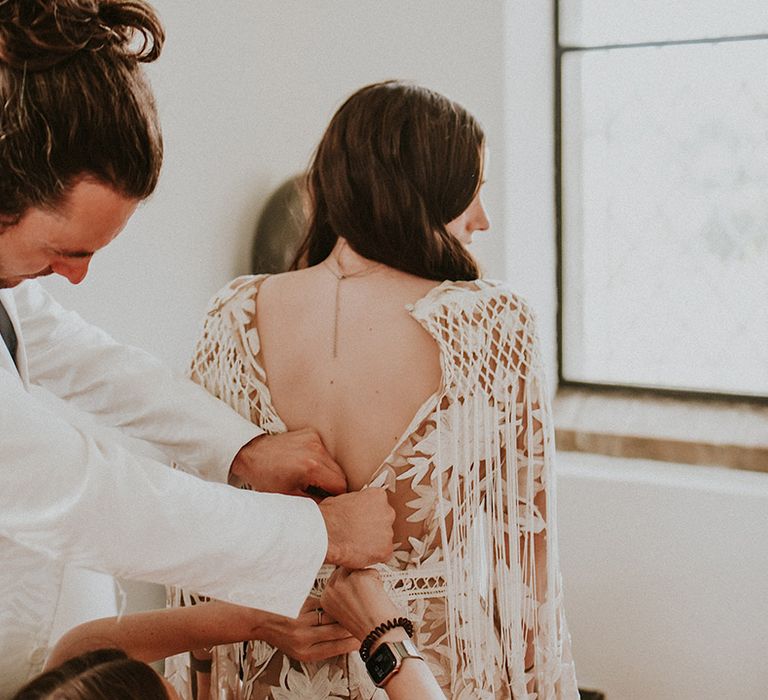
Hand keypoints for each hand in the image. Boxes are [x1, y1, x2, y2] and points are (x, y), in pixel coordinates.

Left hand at [230, 429, 345, 497]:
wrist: (252, 454)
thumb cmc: (267, 477)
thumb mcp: (290, 497)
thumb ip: (315, 503)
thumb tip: (332, 507)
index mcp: (312, 467)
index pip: (340, 485)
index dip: (335, 496)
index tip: (326, 500)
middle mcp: (316, 449)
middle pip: (340, 473)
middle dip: (332, 485)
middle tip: (317, 491)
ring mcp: (314, 439)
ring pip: (333, 462)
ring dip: (326, 472)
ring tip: (309, 477)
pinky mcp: (311, 433)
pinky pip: (324, 451)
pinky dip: (319, 459)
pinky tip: (305, 464)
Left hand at [252, 596, 358, 661]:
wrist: (257, 620)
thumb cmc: (278, 633)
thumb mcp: (298, 648)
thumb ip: (318, 645)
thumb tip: (343, 640)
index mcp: (305, 653)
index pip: (336, 648)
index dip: (352, 642)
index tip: (362, 637)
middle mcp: (304, 639)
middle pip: (338, 631)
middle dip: (352, 625)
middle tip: (363, 619)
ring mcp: (302, 621)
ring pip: (332, 616)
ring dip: (345, 611)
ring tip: (355, 608)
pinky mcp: (300, 605)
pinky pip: (322, 604)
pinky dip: (331, 602)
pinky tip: (337, 600)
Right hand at [318, 488, 394, 568]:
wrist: (325, 534)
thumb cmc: (329, 516)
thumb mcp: (344, 499)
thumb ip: (358, 503)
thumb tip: (356, 509)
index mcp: (378, 496)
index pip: (379, 504)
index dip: (369, 513)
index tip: (362, 519)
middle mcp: (387, 513)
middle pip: (384, 521)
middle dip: (374, 527)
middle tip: (359, 533)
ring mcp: (388, 532)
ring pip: (383, 539)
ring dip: (373, 542)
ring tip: (356, 544)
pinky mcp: (385, 550)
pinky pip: (382, 554)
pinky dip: (373, 556)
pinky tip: (359, 553)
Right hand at [320, 568, 399, 639]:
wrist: (380, 634)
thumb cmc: (367, 626)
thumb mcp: (346, 611)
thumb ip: (343, 593)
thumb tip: (350, 576)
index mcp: (326, 599)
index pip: (336, 577)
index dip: (350, 581)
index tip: (356, 587)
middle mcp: (331, 589)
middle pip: (347, 569)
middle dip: (359, 578)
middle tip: (367, 595)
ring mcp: (344, 582)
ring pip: (360, 569)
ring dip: (369, 580)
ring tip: (371, 599)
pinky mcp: (358, 577)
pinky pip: (372, 571)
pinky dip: (378, 581)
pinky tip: (377, 596)